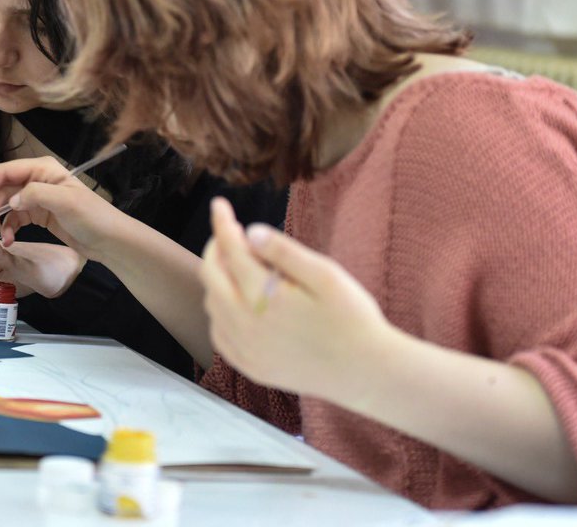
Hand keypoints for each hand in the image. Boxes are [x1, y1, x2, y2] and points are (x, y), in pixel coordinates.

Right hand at [0, 157, 128, 261]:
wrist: (108, 240)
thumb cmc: (92, 216)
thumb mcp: (65, 202)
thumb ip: (36, 195)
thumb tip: (11, 200)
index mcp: (42, 170)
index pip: (5, 172)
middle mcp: (36, 180)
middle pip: (2, 190)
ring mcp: (37, 198)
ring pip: (6, 206)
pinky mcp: (39, 215)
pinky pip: (15, 219)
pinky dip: (8, 230)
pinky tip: (8, 241)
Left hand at [199, 197, 398, 404]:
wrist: (365, 372)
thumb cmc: (352, 318)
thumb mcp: (326, 275)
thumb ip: (284, 252)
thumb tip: (251, 231)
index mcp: (263, 297)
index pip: (231, 250)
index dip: (222, 224)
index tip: (219, 205)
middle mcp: (245, 325)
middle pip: (211, 276)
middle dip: (216, 248)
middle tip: (230, 233)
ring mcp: (244, 349)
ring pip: (211, 304)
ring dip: (218, 279)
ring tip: (241, 265)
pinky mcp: (249, 366)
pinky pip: (219, 333)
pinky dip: (221, 311)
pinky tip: (240, 302)